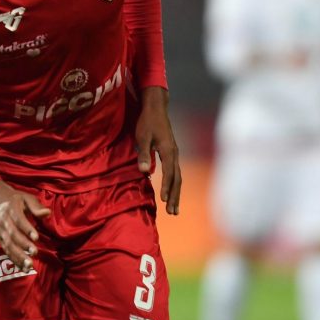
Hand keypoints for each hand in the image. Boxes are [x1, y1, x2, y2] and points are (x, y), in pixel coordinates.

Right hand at [0, 179, 49, 272]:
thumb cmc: (16, 200)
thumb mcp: (26, 198)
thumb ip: (36, 206)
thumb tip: (47, 213)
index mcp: (11, 209)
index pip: (19, 220)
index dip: (27, 229)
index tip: (36, 237)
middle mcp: (4, 221)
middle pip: (13, 235)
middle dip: (23, 245)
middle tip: (35, 253)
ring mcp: (1, 232)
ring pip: (8, 245)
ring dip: (18, 256)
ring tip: (29, 265)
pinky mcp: (0, 239)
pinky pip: (6, 251)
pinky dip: (14, 260)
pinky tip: (23, 268)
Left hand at [136, 86, 181, 214]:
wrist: (156, 107)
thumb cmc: (147, 121)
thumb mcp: (142, 137)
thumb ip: (143, 154)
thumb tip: (145, 172)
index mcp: (168, 150)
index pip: (169, 173)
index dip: (167, 187)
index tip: (164, 200)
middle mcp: (174, 153)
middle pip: (177, 178)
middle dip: (175, 196)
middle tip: (172, 212)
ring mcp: (175, 153)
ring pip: (178, 176)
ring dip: (176, 193)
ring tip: (174, 208)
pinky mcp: (172, 152)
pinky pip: (176, 172)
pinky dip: (175, 184)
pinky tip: (171, 192)